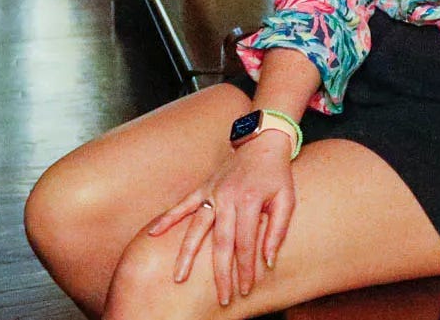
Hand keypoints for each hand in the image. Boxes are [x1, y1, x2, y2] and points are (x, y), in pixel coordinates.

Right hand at [147, 131, 295, 305]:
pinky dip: (167, 219)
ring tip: (178, 277)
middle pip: (221, 242)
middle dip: (221, 273)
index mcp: (251, 201)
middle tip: (222, 298)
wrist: (262, 142)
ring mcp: (212, 192)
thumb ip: (278, 230)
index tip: (244, 289)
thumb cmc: (277, 174)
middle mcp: (228, 198)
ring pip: (196, 228)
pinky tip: (153, 233)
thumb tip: (268, 261)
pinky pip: (182, 205)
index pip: (246, 242)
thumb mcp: (287, 199)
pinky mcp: (203, 188)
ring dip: (187, 254)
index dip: (245, 268)